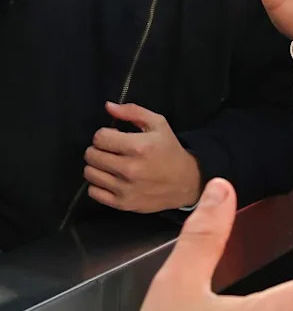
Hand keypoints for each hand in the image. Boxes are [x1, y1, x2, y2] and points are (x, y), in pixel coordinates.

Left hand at [84, 102, 202, 211]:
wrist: (185, 182)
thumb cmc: (169, 151)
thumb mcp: (158, 125)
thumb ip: (133, 112)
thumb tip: (108, 106)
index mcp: (139, 147)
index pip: (99, 137)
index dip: (105, 134)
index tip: (114, 137)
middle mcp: (130, 168)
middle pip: (91, 155)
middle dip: (98, 149)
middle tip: (111, 150)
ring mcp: (125, 188)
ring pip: (90, 173)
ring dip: (97, 166)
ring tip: (110, 164)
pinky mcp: (122, 203)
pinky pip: (93, 192)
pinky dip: (98, 184)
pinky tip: (111, 179)